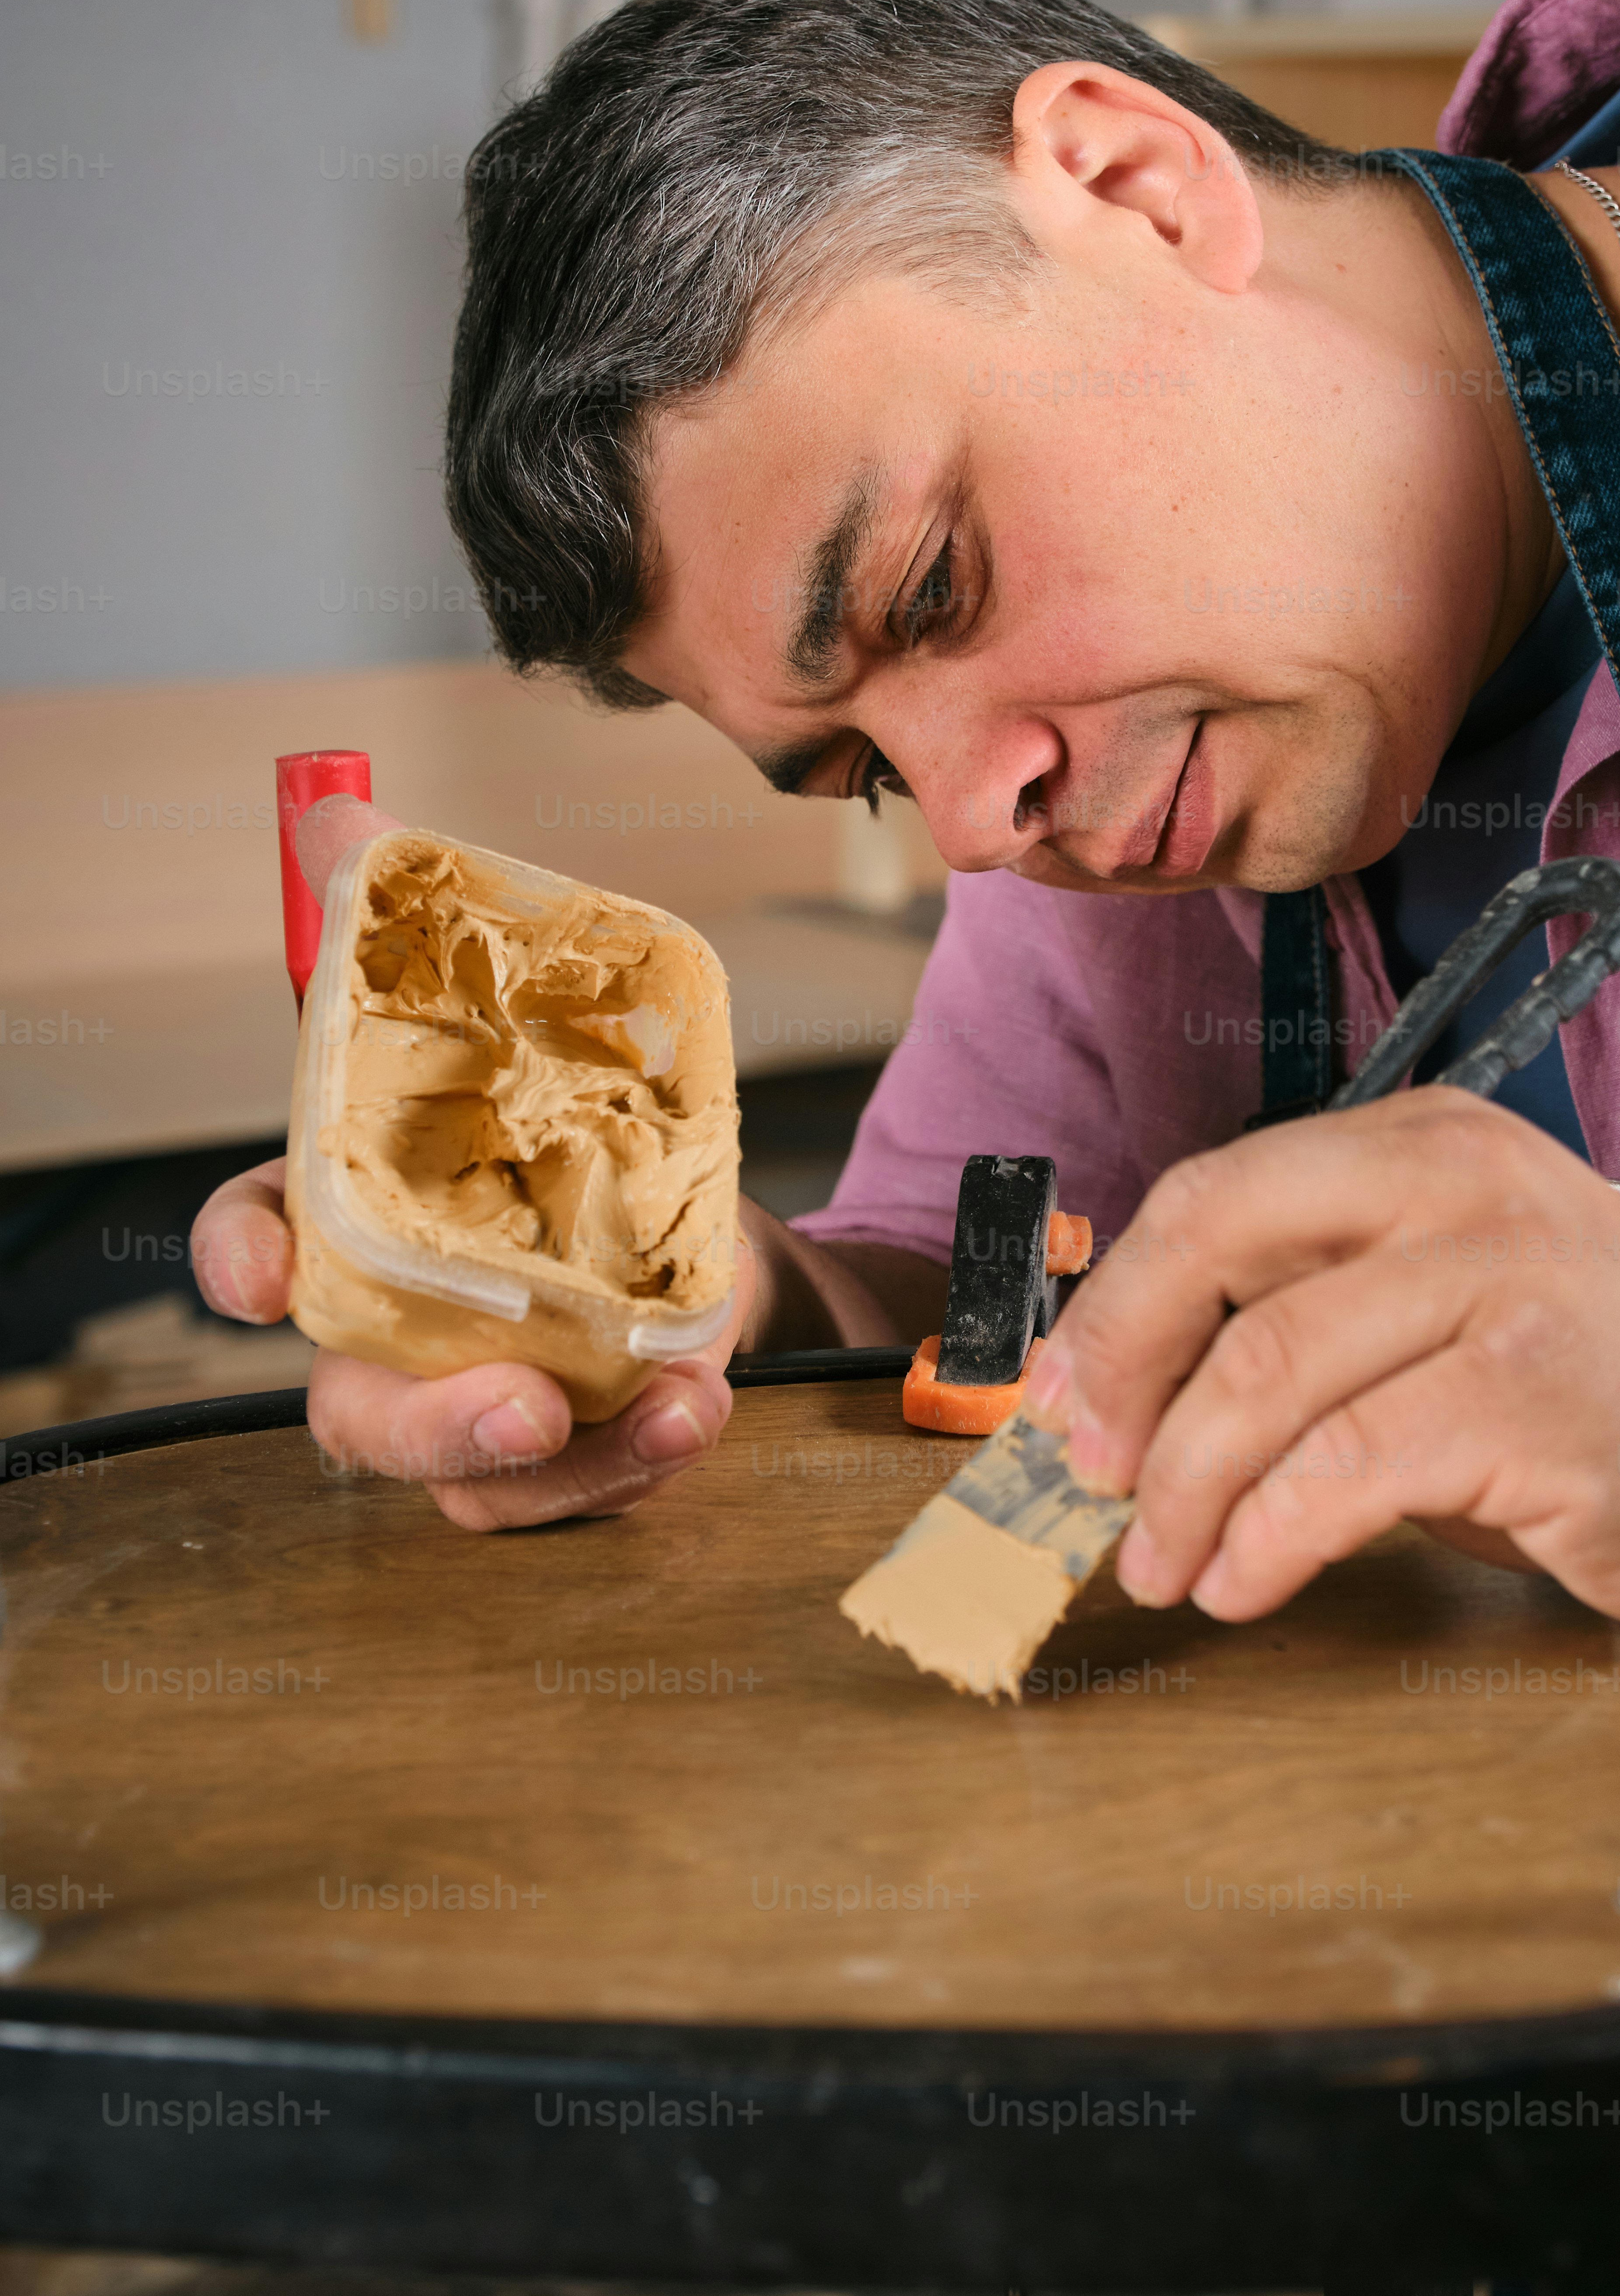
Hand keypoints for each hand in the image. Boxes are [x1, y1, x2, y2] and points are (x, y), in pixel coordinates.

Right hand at [189, 795, 750, 1529]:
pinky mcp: (580, 1439)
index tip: (259, 1273)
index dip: (241, 1258)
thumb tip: (341, 809)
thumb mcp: (502, 1009)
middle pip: (360, 1411)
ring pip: (484, 1476)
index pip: (260, 1242)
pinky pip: (588, 1486)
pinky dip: (648, 1453)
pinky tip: (701, 1406)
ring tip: (671, 1408)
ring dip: (575, 1463)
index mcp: (359, 1220)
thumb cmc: (553, 1110)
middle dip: (427, 1424)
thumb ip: (407, 921)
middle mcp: (407, 1329)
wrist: (682, 1196)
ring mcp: (490, 1399)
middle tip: (515, 1408)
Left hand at [1023, 1089, 1619, 1639]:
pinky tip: (1243, 1578)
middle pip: (1220, 1251)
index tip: (1057, 1393)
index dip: (1114, 1301)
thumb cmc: (1592, 1383)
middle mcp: (1457, 1187)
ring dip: (1185, 1486)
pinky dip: (1268, 1535)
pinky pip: (1345, 1468)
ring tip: (1160, 1560)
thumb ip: (1308, 1306)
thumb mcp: (1440, 1297)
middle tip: (1084, 1472)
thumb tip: (1129, 1382)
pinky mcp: (1527, 1397)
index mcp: (1421, 1144)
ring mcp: (1497, 1284)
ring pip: (1268, 1372)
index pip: (1215, 1193)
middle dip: (1120, 1372)